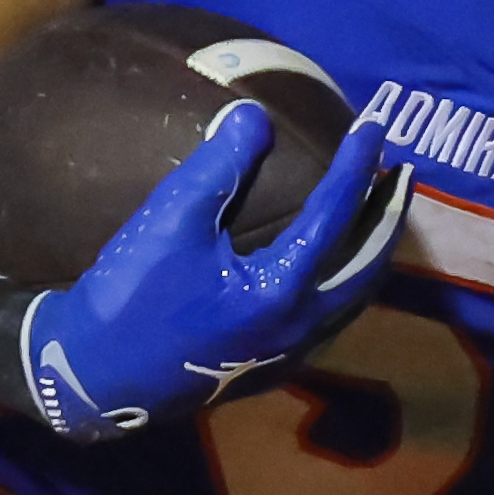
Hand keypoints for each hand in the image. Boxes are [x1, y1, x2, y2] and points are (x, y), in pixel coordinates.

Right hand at [13, 103, 405, 441]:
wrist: (92, 377)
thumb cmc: (131, 298)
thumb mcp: (171, 219)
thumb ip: (220, 164)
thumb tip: (256, 117)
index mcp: (283, 291)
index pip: (336, 215)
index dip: (355, 165)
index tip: (374, 126)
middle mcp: (299, 328)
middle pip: (365, 268)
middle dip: (387, 219)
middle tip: (402, 176)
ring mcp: (285, 355)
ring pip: (349, 300)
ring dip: (368, 254)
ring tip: (374, 217)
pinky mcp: (264, 369)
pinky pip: (325, 319)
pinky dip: (340, 283)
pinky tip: (328, 267)